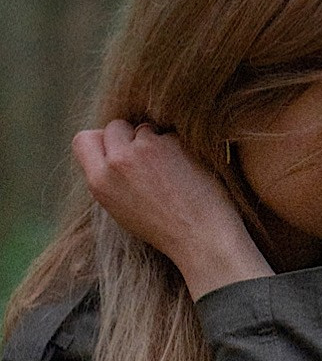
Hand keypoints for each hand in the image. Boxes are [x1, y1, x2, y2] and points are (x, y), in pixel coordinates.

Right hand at [73, 121, 270, 297]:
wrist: (199, 234)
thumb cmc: (162, 226)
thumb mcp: (119, 207)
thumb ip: (110, 176)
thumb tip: (111, 146)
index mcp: (99, 182)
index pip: (83, 140)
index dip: (101, 140)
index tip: (116, 148)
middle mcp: (118, 162)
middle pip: (115, 126)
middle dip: (129, 135)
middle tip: (147, 158)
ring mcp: (145, 148)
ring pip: (145, 127)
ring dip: (156, 140)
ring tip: (170, 170)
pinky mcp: (172, 141)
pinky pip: (170, 132)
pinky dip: (178, 145)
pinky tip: (187, 168)